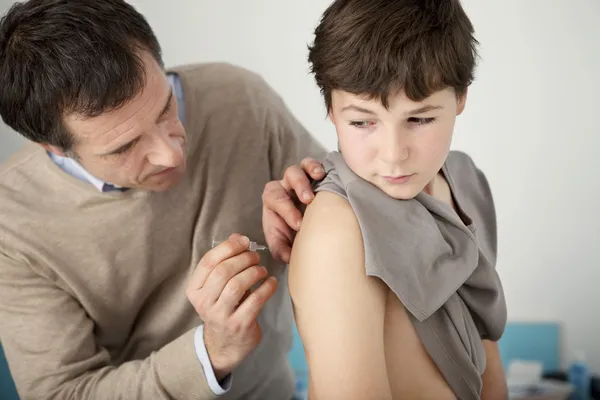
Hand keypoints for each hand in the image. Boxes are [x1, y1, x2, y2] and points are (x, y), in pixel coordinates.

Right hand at [185, 234, 277, 378]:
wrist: (225, 344)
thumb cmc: (224, 307)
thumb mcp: (218, 286)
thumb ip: (225, 260)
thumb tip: (238, 237)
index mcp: (195, 290)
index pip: (208, 261)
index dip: (228, 247)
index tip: (245, 241)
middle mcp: (203, 303)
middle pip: (223, 271)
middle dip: (243, 259)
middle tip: (256, 257)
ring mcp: (220, 316)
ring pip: (237, 285)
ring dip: (254, 272)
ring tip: (262, 270)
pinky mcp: (239, 325)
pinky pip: (255, 301)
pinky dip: (266, 287)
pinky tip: (271, 282)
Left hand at [262, 157, 325, 262]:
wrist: (302, 231)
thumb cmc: (290, 234)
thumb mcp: (282, 244)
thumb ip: (281, 250)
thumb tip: (289, 257)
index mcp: (274, 199)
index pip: (276, 199)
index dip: (286, 210)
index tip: (298, 225)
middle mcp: (286, 185)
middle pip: (289, 176)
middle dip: (299, 187)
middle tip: (308, 200)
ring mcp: (302, 178)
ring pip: (302, 167)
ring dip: (310, 171)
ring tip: (319, 178)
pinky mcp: (317, 177)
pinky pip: (316, 166)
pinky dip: (319, 166)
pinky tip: (325, 174)